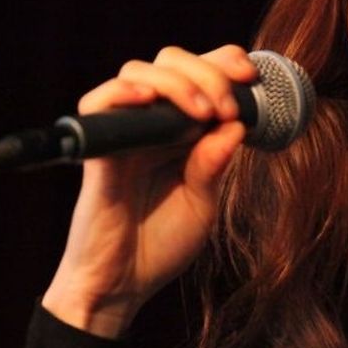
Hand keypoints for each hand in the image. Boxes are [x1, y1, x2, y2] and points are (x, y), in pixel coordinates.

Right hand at [41, 45, 258, 337]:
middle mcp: (150, 124)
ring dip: (176, 83)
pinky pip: (97, 105)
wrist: (122, 286)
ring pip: (138, 73)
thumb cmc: (160, 244)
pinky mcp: (99, 152)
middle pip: (170, 61)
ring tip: (202, 113)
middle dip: (207, 71)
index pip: (198, 74)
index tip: (251, 77)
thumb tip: (235, 125)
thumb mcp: (202, 203)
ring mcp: (123, 134)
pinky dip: (121, 93)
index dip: (223, 63)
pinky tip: (149, 100)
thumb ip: (214, 164)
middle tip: (226, 107)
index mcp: (179, 130)